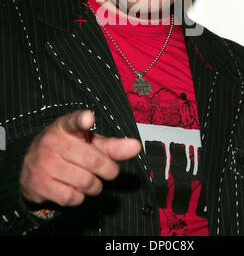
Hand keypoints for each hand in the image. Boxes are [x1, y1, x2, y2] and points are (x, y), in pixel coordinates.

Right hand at [20, 110, 140, 206]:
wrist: (34, 166)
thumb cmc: (70, 149)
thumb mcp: (90, 142)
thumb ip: (113, 145)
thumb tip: (136, 146)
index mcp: (65, 126)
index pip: (74, 121)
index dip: (82, 120)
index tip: (89, 118)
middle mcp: (52, 141)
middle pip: (93, 161)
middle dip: (108, 170)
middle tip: (109, 171)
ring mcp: (43, 162)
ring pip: (84, 182)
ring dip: (95, 186)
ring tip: (91, 180)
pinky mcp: (38, 183)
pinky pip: (71, 197)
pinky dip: (79, 197)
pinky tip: (74, 188)